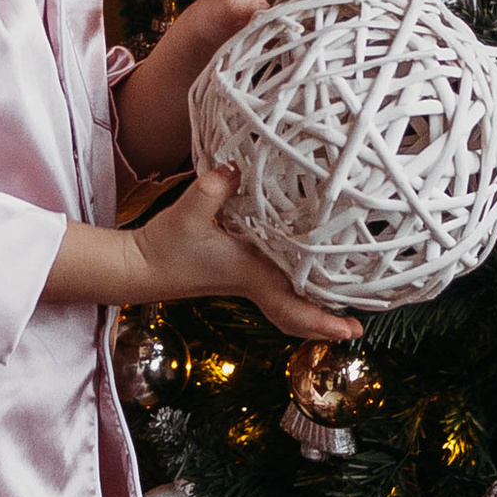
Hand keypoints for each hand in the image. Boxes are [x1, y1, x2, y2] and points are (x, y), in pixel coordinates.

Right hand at [131, 164, 358, 341]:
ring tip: (344, 304)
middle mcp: (254, 282)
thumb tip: (235, 166)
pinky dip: (297, 289)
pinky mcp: (241, 271)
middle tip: (357, 325)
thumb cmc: (163, 247)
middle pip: (297, 315)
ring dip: (314, 307)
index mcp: (249, 275)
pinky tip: (309, 273)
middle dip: (326, 324)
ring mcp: (248, 280)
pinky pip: (278, 286)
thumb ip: (210, 189)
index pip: (291, 306)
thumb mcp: (186, 214)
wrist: (139, 267)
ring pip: (289, 303)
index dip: (321, 321)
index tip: (350, 329)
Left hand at [163, 0, 392, 76]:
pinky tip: (382, 58)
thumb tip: (254, 5)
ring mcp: (308, 15)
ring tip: (401, 27)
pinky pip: (347, 33)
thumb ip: (224, 11)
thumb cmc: (189, 49)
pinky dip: (367, 37)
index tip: (355, 2)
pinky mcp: (312, 45)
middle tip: (395, 4)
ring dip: (378, 7)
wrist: (179, 89)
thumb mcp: (201, 27)